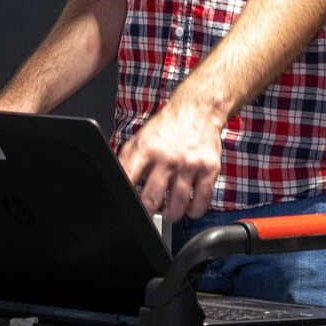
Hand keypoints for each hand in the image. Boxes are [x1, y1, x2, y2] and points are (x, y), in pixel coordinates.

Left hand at [118, 100, 225, 219]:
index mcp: (145, 150)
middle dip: (148, 212)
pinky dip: (195, 211)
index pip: (128, 180)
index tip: (128, 208)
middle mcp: (167, 158)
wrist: (196, 110)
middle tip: (149, 214)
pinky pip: (202, 200)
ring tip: (169, 214)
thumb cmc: (166, 127)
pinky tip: (190, 208)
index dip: (126, 199)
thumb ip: (127, 160)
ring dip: (171, 215)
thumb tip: (116, 182)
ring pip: (178, 204)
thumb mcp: (140, 139)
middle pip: (152, 199)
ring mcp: (189, 164)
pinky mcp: (209, 169)